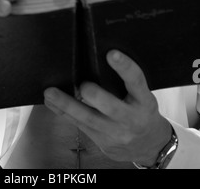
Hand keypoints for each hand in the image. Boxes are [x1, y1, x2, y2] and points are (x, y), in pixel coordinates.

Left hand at [44, 50, 171, 164]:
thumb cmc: (141, 110)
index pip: (136, 81)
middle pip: (112, 107)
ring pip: (89, 119)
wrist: (149, 145)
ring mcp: (116, 133)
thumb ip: (126, 81)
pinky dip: (63, 113)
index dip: (125, 67)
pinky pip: (80, 126)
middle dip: (96, 96)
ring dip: (67, 105)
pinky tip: (51, 102)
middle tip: (83, 85)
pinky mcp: (102, 142)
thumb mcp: (143, 95)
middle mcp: (131, 118)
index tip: (112, 53)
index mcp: (144, 100)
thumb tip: (95, 57)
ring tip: (50, 93)